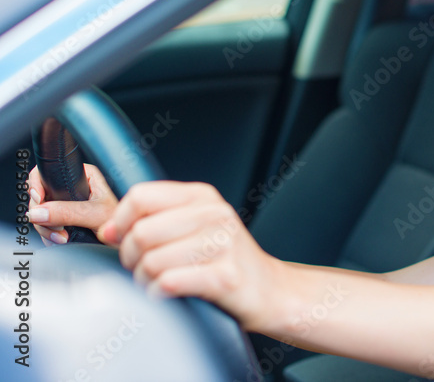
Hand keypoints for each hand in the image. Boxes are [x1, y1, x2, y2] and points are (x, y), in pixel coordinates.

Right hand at [27, 163, 118, 244]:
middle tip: (56, 228)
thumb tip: (39, 212)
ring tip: (62, 236)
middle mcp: (73, 188)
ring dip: (46, 228)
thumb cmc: (121, 223)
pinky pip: (44, 226)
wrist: (124, 241)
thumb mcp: (95, 215)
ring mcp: (66, 205)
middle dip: (43, 215)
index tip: (38, 200)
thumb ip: (68, 212)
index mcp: (84, 176)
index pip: (50, 172)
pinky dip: (48, 235)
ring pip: (40, 213)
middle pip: (40, 196)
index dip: (38, 185)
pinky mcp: (63, 220)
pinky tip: (60, 238)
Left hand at [104, 181, 282, 328]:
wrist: (269, 290)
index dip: (120, 221)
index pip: (141, 196)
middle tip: (142, 268)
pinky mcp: (226, 276)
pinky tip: (168, 293)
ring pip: (151, 261)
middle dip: (131, 258)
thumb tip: (108, 228)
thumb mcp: (194, 226)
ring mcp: (224, 244)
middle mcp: (215, 214)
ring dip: (144, 280)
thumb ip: (153, 219)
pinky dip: (158, 293)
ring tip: (157, 282)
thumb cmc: (225, 259)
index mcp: (202, 196)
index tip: (121, 238)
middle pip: (142, 232)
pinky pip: (169, 283)